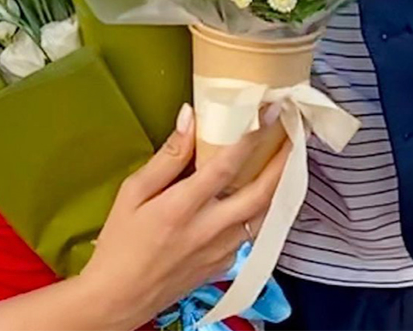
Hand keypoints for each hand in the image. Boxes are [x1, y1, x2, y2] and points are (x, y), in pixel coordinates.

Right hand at [80, 103, 288, 329]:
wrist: (118, 299)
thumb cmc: (120, 241)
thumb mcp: (132, 193)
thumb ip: (167, 157)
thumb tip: (190, 117)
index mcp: (183, 208)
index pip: (226, 166)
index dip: (251, 137)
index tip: (268, 112)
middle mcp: (209, 230)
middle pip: (259, 194)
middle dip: (282, 162)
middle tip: (294, 135)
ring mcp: (221, 252)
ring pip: (263, 216)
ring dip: (278, 187)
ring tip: (287, 160)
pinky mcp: (224, 266)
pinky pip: (251, 234)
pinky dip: (263, 211)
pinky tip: (263, 195)